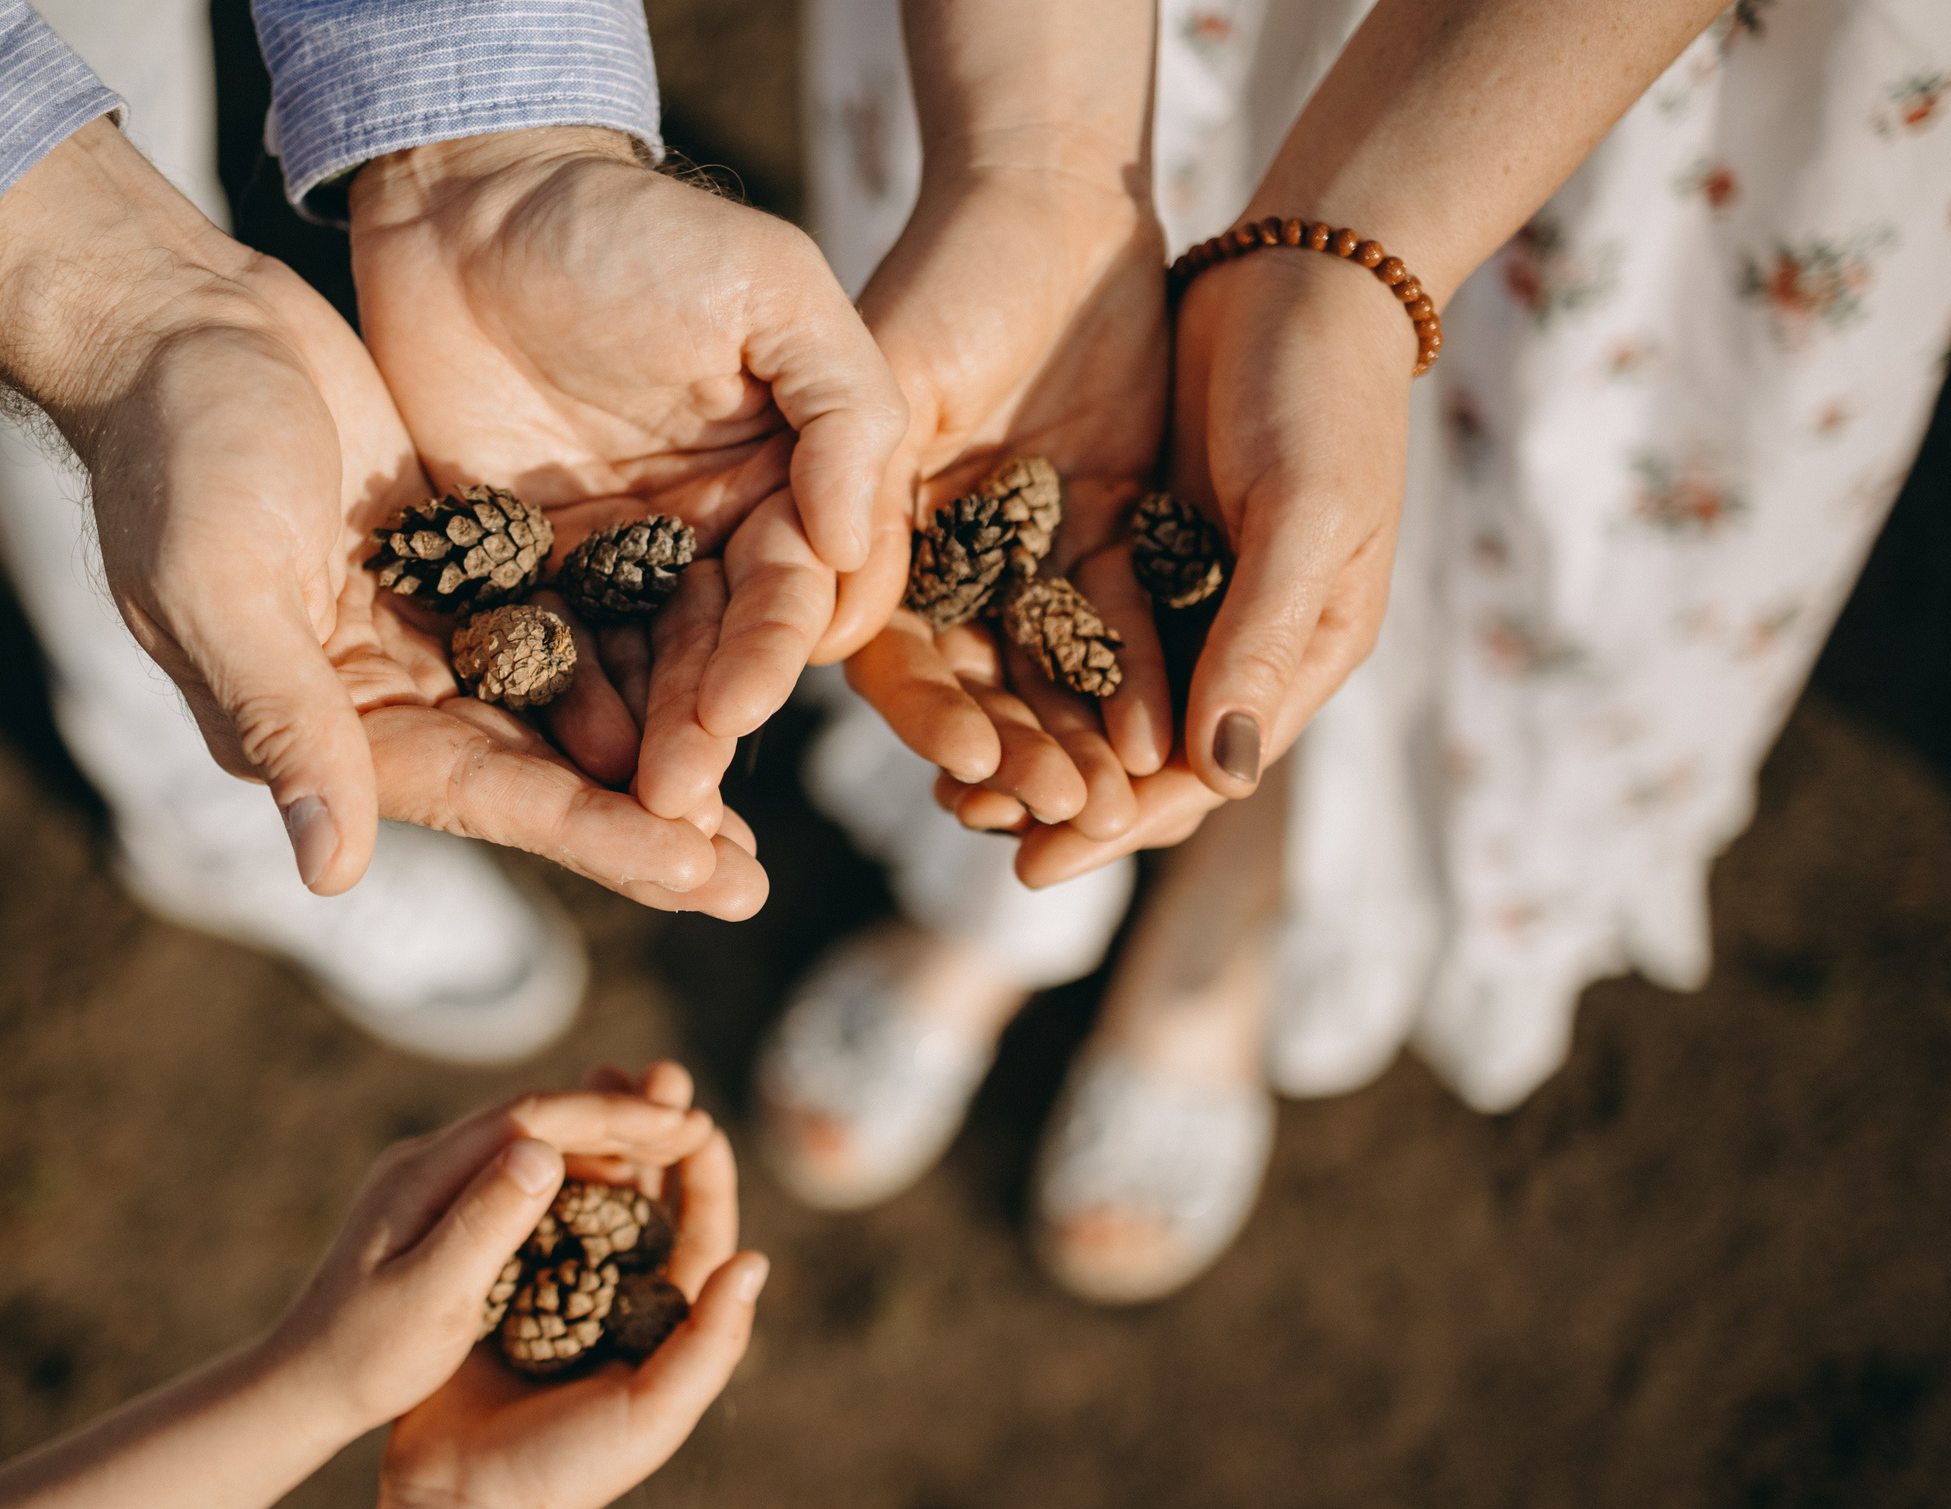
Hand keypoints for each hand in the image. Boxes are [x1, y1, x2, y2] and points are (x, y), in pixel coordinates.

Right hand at [0, 119, 761, 910]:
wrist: (178, 326)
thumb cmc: (178, 454)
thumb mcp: (221, 585)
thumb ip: (284, 721)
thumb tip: (332, 872)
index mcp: (324, 728)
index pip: (487, 799)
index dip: (598, 840)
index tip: (702, 878)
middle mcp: (380, 700)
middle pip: (537, 780)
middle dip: (643, 832)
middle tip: (752, 885)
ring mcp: (423, 634)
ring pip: (558, 714)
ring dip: (648, 760)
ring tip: (746, 818)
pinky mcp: (459, 566)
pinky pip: (559, 628)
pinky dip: (626, 661)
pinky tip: (707, 681)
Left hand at [265, 1066, 729, 1439]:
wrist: (297, 1386)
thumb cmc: (365, 1358)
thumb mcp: (431, 1301)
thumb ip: (484, 1224)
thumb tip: (541, 1148)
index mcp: (425, 1174)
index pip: (534, 1118)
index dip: (614, 1115)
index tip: (682, 1123)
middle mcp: (425, 1161)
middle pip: (536, 1114)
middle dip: (618, 1113)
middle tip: (694, 1122)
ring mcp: (427, 1181)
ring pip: (529, 1136)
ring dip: (600, 1136)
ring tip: (670, 1145)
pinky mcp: (433, 1207)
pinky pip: (515, 1167)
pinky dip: (572, 1167)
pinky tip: (609, 1189)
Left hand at [349, 127, 906, 826]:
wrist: (466, 203)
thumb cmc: (631, 228)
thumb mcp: (770, 289)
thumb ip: (843, 406)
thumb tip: (852, 540)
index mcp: (789, 482)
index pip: (804, 593)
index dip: (776, 655)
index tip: (743, 709)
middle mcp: (713, 536)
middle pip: (725, 654)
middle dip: (710, 728)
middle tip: (681, 802)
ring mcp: (619, 561)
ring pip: (645, 675)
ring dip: (644, 748)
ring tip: (633, 819)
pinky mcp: (527, 570)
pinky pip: (550, 656)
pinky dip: (558, 713)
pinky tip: (557, 772)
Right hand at [371, 1066, 758, 1508]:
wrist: (462, 1505)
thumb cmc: (570, 1469)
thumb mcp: (656, 1411)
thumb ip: (711, 1342)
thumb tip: (755, 1260)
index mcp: (659, 1318)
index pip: (699, 1227)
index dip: (706, 1171)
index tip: (703, 1120)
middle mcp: (612, 1291)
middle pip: (643, 1191)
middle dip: (652, 1127)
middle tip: (658, 1069)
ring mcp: (550, 1280)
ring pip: (581, 1186)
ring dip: (592, 1129)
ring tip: (598, 1070)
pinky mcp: (492, 1279)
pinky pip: (517, 1206)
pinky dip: (528, 1162)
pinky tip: (526, 1116)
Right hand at [831, 168, 1180, 860]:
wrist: (1057, 200)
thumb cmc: (951, 281)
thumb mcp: (891, 389)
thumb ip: (859, 505)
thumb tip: (827, 641)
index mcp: (870, 548)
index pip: (896, 661)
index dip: (932, 719)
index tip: (972, 769)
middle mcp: (942, 572)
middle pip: (980, 690)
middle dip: (1023, 758)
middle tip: (1068, 813)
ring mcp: (1027, 559)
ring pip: (1057, 674)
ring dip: (1087, 740)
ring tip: (1123, 801)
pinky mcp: (1109, 535)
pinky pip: (1130, 624)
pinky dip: (1149, 677)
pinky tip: (1174, 733)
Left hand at [999, 240, 1413, 886]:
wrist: (1304, 274)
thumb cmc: (1328, 397)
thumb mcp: (1305, 520)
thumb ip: (1257, 641)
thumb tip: (1214, 775)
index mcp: (1289, 659)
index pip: (1193, 774)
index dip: (1116, 821)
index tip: (1035, 861)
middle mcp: (1224, 640)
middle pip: (1127, 750)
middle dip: (1052, 792)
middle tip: (967, 823)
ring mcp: (1168, 588)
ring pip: (1082, 691)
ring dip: (1021, 732)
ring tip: (949, 775)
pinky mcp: (1116, 533)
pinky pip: (1054, 614)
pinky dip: (1008, 651)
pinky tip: (946, 672)